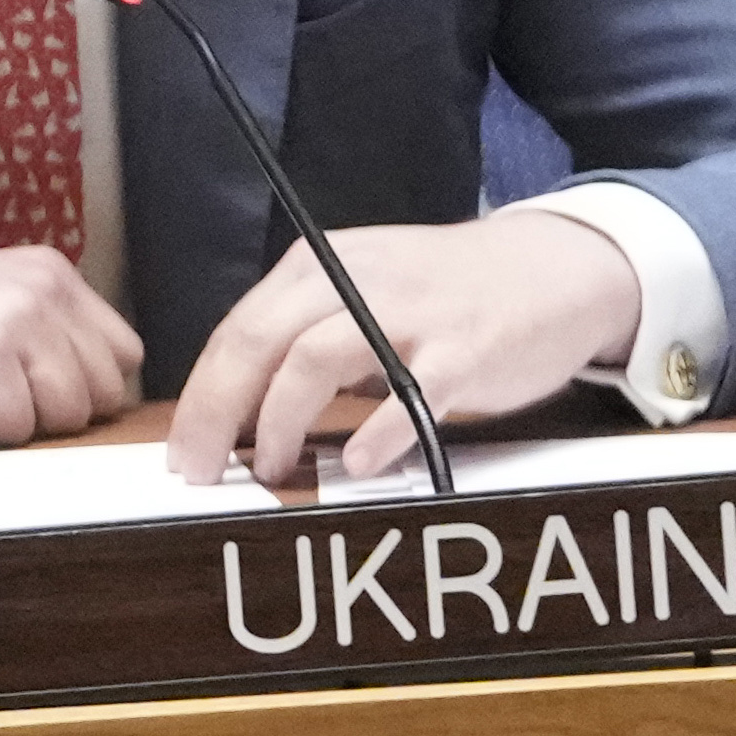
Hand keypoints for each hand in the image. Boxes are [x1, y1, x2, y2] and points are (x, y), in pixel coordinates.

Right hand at [0, 250, 144, 446]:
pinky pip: (16, 432)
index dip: (80, 386)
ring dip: (16, 423)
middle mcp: (40, 287)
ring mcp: (14, 322)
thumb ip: (47, 329)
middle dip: (54, 410)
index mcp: (48, 269)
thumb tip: (105, 389)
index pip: (122, 352)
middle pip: (103, 390)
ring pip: (66, 416)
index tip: (27, 388)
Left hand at [167, 215, 642, 486]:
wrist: (552, 266)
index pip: (239, 327)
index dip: (202, 394)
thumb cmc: (447, 292)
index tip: (183, 451)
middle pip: (261, 340)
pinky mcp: (465, 349)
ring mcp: (412, 313)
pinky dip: (376, 433)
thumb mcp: (364, 290)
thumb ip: (306, 334)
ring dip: (281, 420)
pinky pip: (411, 394)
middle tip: (200, 471)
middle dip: (217, 411)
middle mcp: (357, 279)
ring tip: (272, 468)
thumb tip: (240, 408)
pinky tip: (356, 465)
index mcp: (322, 265)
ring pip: (316, 358)